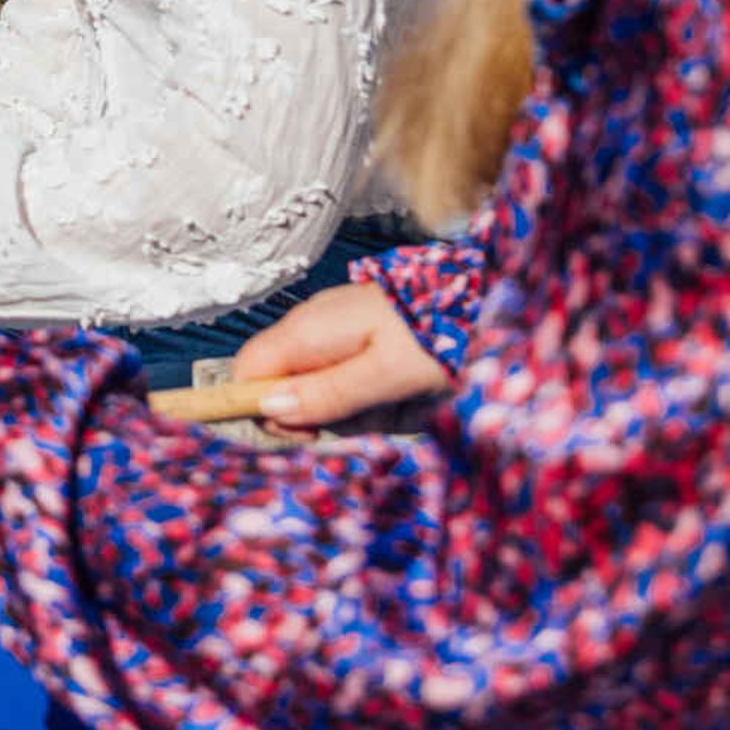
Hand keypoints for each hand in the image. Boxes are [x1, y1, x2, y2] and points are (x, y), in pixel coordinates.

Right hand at [228, 282, 448, 428]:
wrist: (482, 296)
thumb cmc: (436, 335)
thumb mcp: (386, 375)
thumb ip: (327, 393)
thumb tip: (269, 408)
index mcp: (308, 331)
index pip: (246, 372)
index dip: (262, 409)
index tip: (307, 432)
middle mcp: (310, 325)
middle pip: (283, 385)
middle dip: (320, 413)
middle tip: (370, 416)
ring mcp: (333, 328)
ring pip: (316, 385)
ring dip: (353, 407)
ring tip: (400, 401)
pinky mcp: (356, 333)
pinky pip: (343, 375)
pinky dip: (367, 392)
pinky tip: (401, 389)